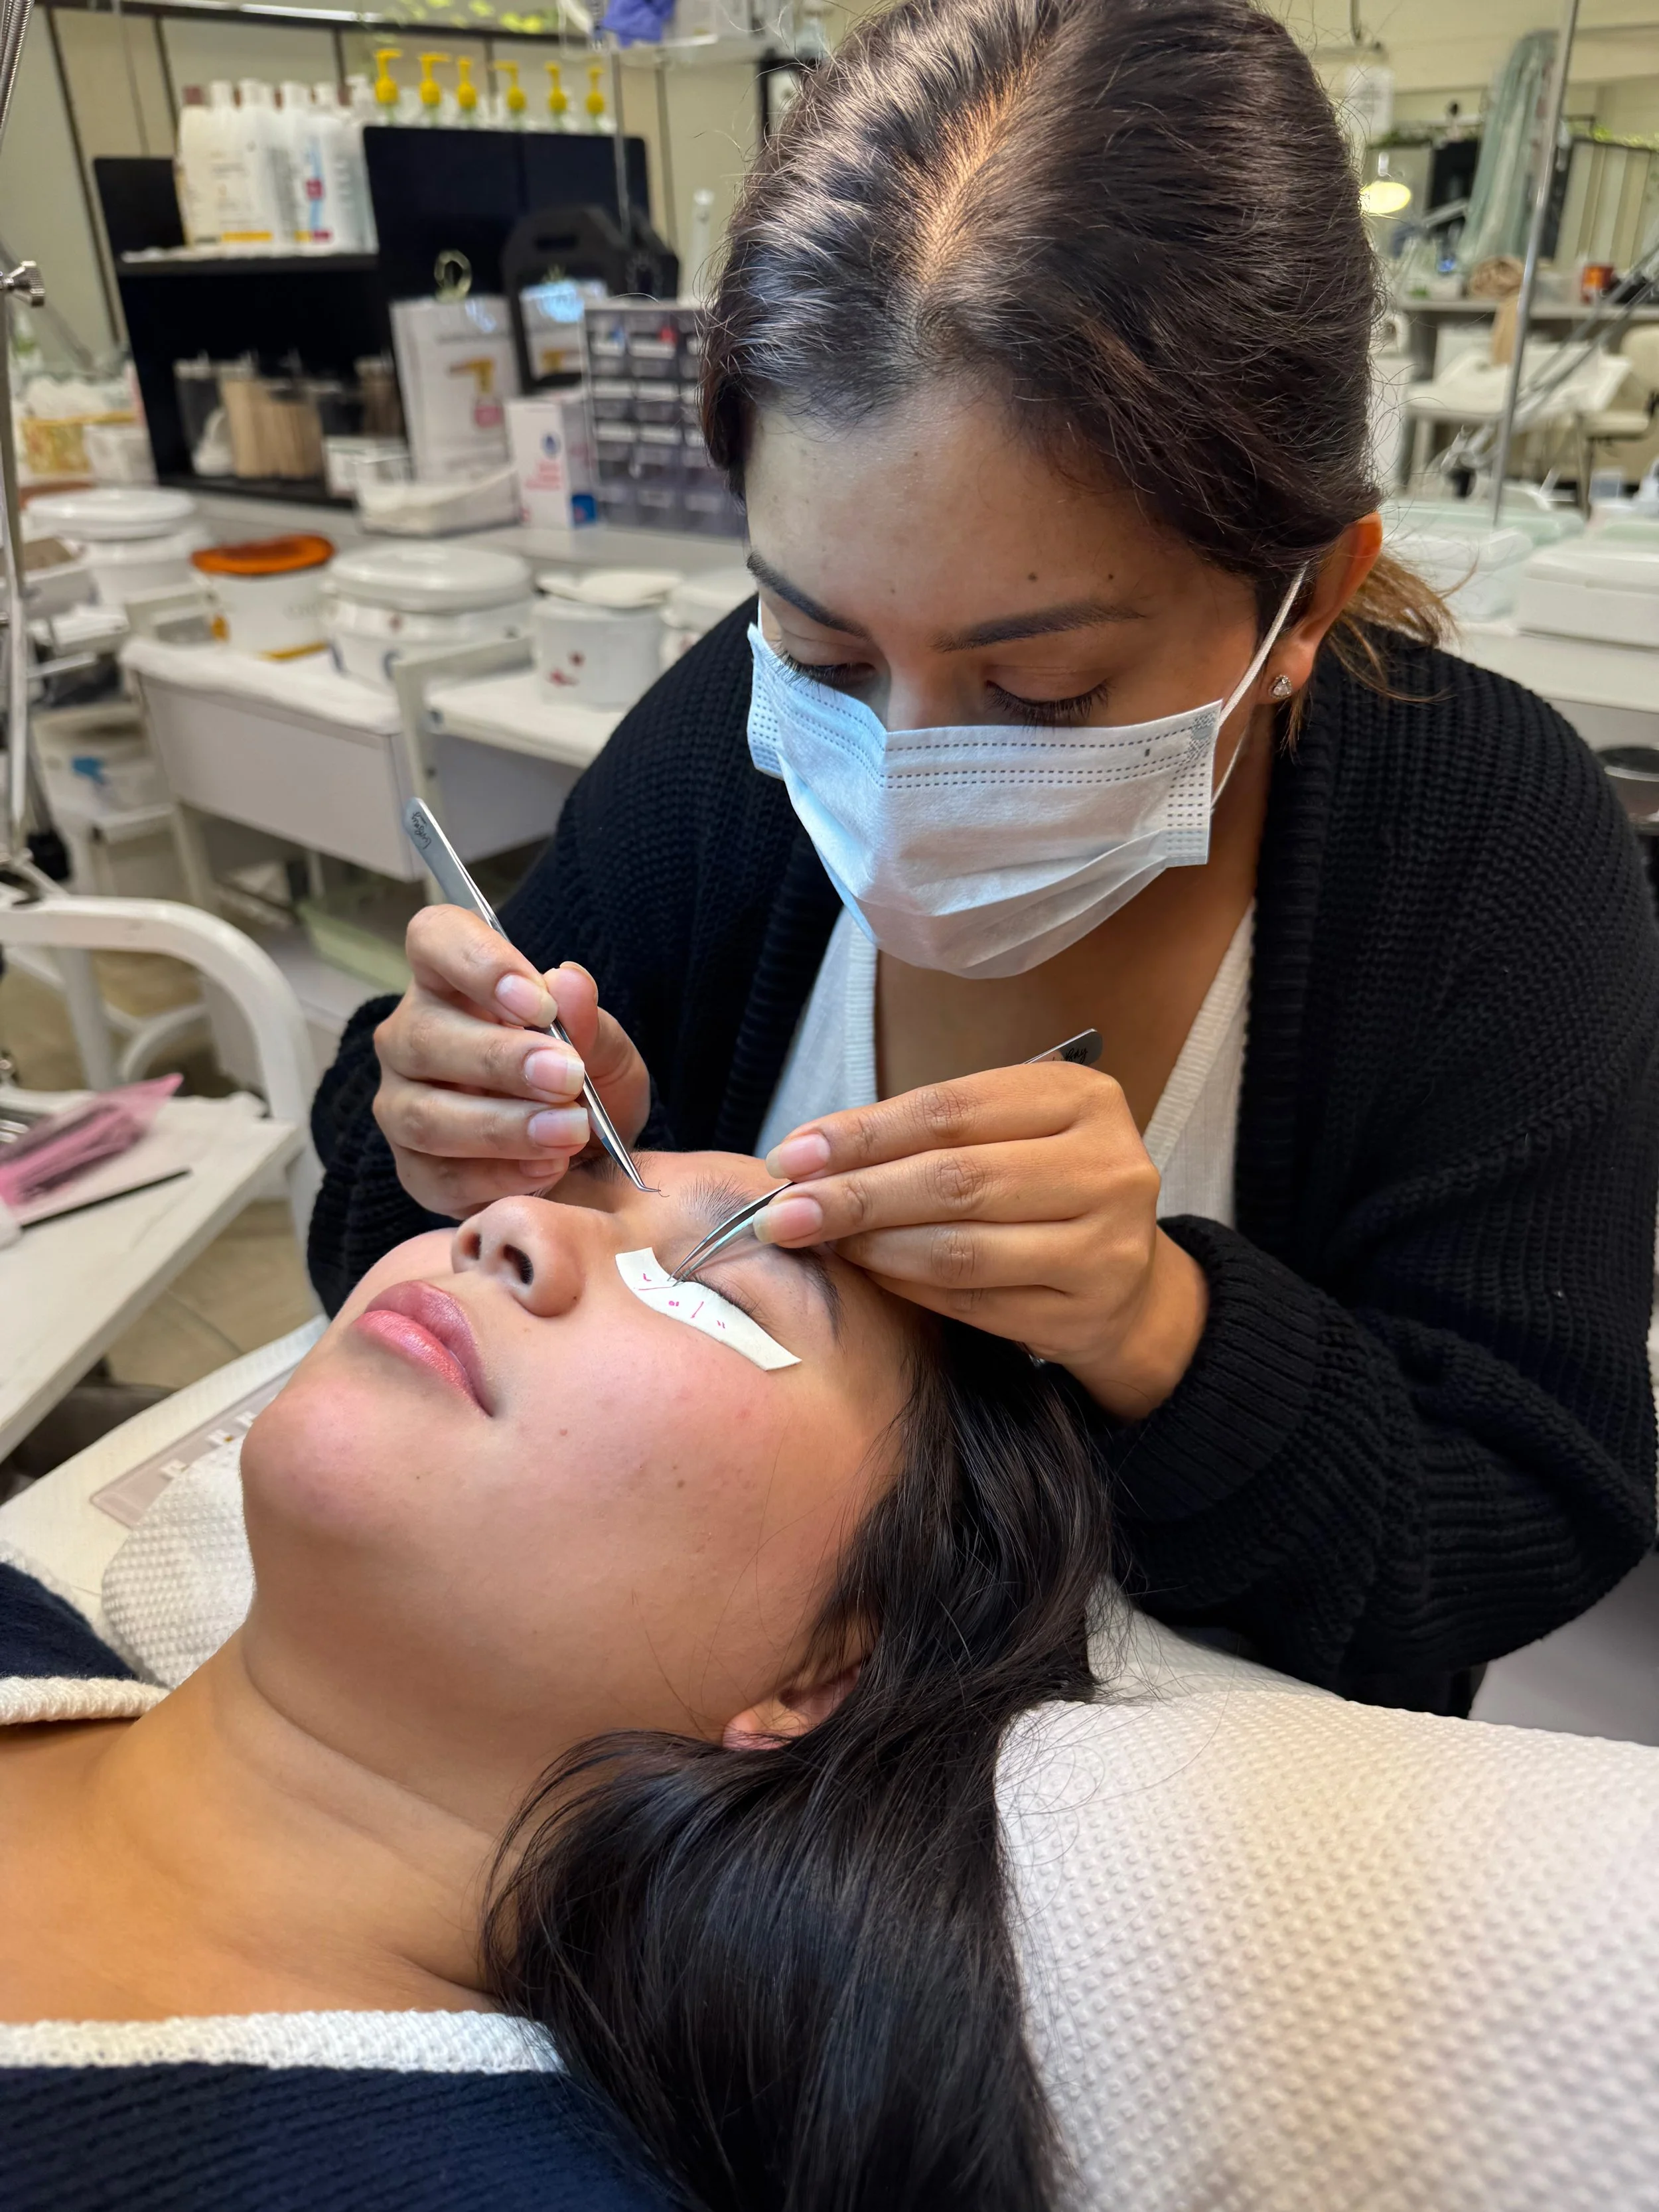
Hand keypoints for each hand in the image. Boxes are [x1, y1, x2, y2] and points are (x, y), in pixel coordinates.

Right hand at [372, 905, 650, 1218]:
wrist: (586, 1163)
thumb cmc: (582, 1088)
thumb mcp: (607, 1054)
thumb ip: (589, 1022)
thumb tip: (568, 982)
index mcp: (452, 982)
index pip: (435, 939)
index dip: (479, 963)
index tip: (540, 1003)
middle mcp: (412, 1037)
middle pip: (423, 1034)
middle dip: (501, 1059)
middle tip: (568, 1077)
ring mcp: (403, 1105)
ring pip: (424, 1113)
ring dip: (502, 1125)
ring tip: (568, 1131)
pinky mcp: (414, 1170)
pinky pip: (439, 1175)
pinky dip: (497, 1177)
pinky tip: (547, 1171)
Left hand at [755, 1067, 1207, 1419]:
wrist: (1129, 1283)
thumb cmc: (1042, 1190)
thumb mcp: (1007, 1136)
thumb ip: (927, 1137)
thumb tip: (808, 1158)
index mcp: (1082, 1100)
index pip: (952, 1109)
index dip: (864, 1133)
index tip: (792, 1155)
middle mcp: (1108, 1166)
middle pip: (955, 1180)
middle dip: (855, 1197)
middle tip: (784, 1214)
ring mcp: (1106, 1245)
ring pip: (961, 1249)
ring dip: (875, 1249)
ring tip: (824, 1245)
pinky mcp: (1086, 1312)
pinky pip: (973, 1302)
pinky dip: (910, 1289)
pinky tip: (872, 1276)